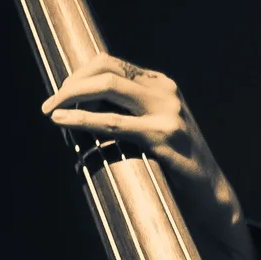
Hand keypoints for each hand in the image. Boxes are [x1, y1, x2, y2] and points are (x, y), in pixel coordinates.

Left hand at [42, 56, 256, 259]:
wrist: (211, 196)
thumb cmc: (176, 167)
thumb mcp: (155, 130)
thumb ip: (129, 115)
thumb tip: (84, 108)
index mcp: (161, 86)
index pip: (111, 64)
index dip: (80, 75)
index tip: (62, 94)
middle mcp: (165, 92)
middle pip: (106, 70)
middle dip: (71, 84)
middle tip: (50, 104)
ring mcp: (166, 113)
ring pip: (108, 88)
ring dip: (71, 96)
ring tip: (50, 111)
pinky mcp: (163, 137)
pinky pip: (113, 123)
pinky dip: (82, 120)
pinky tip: (63, 121)